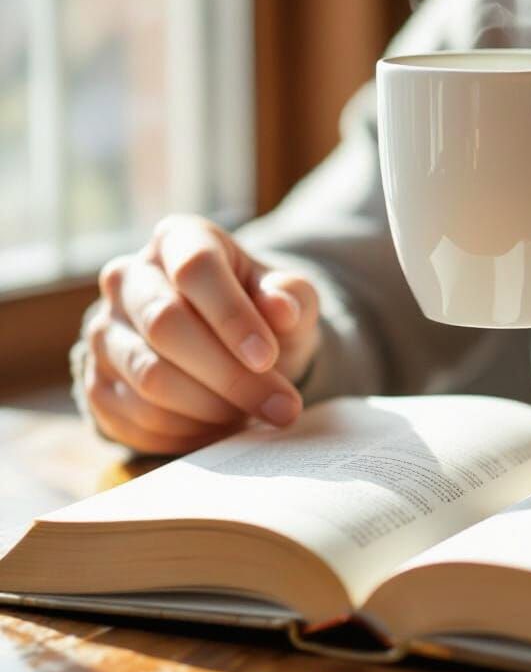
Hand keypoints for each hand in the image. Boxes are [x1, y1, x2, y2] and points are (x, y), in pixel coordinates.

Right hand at [82, 214, 320, 454]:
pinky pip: (137, 416)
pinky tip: (223, 428)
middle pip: (166, 324)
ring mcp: (103, 331)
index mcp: (177, 239)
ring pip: (150, 377)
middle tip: (281, 406)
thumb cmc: (262, 315)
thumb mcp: (290, 300)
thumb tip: (282, 307)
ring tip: (255, 414)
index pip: (196, 268)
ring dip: (213, 407)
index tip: (268, 358)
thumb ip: (292, 297)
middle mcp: (127, 277)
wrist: (229, 350)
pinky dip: (188, 432)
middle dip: (230, 375)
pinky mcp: (96, 382)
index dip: (233, 316)